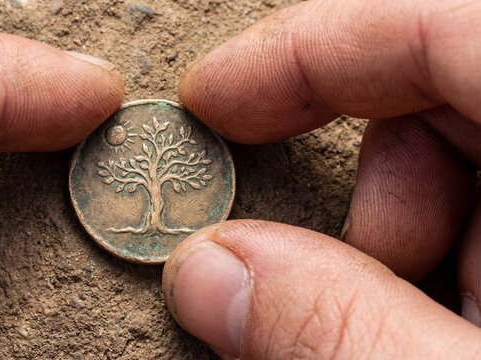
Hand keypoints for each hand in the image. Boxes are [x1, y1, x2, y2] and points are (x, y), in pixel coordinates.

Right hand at [163, 0, 480, 357]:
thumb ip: (335, 326)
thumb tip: (207, 272)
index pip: (438, 17)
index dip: (308, 47)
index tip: (213, 100)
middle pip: (448, 74)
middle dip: (364, 167)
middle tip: (317, 263)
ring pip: (473, 144)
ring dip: (405, 225)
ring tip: (392, 322)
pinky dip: (447, 252)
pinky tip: (440, 327)